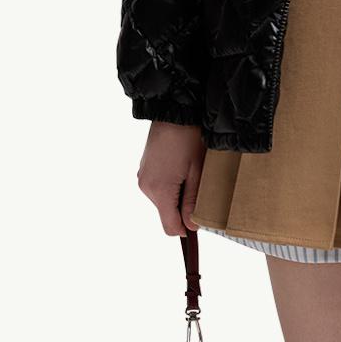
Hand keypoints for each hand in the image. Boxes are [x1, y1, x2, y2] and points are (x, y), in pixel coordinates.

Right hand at [137, 120, 205, 237]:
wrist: (173, 112)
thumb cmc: (188, 139)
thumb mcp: (197, 173)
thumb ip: (193, 202)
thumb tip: (191, 227)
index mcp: (159, 190)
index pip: (170, 226)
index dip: (185, 229)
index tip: (198, 221)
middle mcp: (146, 187)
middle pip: (166, 214)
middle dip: (182, 208)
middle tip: (198, 186)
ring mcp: (142, 178)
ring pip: (162, 201)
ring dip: (176, 195)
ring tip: (189, 173)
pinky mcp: (143, 170)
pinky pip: (157, 188)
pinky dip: (169, 186)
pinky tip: (179, 168)